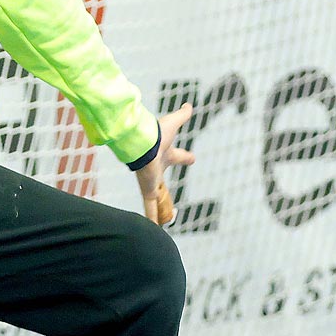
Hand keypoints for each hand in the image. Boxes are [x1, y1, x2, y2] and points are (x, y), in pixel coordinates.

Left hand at [136, 102, 195, 225]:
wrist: (143, 143)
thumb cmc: (157, 133)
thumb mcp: (173, 123)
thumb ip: (182, 114)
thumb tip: (189, 104)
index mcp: (166, 154)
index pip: (179, 157)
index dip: (186, 157)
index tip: (193, 159)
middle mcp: (157, 170)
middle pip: (164, 185)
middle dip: (166, 193)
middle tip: (170, 202)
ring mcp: (152, 181)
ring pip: (156, 200)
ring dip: (158, 212)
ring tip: (161, 225)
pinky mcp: (148, 189)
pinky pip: (150, 208)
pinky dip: (151, 220)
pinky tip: (153, 231)